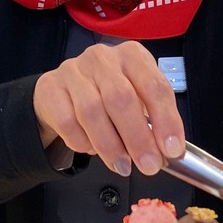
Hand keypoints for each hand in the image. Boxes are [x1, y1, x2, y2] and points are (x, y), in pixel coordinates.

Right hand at [33, 41, 184, 175]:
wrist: (63, 89)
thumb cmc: (108, 94)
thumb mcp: (138, 99)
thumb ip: (154, 121)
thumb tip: (169, 151)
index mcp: (133, 56)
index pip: (154, 86)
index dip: (166, 120)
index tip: (172, 149)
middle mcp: (103, 58)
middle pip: (122, 99)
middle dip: (138, 138)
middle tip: (149, 165)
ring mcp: (74, 70)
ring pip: (92, 111)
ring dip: (111, 145)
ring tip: (123, 166)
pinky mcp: (51, 88)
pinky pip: (68, 122)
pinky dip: (83, 142)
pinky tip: (93, 149)